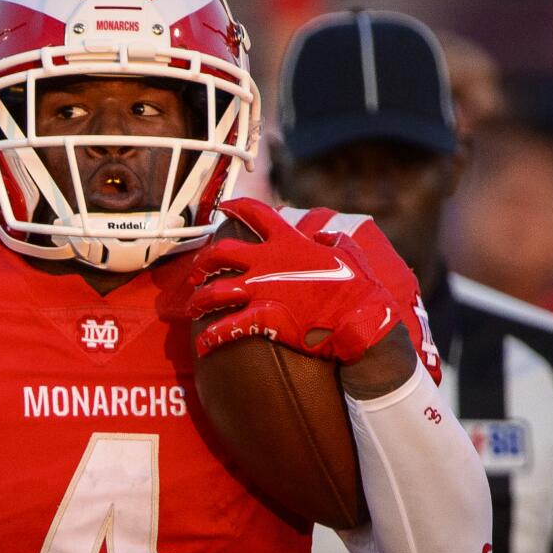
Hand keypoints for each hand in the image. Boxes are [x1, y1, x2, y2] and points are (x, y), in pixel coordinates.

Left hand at [187, 197, 402, 364]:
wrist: (360, 318)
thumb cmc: (358, 287)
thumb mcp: (348, 253)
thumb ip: (333, 240)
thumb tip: (326, 234)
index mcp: (289, 242)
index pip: (255, 214)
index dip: (236, 207)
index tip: (223, 208)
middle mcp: (269, 262)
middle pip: (221, 253)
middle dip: (203, 261)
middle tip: (196, 273)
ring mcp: (263, 290)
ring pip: (215, 291)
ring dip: (199, 300)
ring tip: (193, 309)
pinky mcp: (263, 318)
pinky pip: (227, 327)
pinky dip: (212, 337)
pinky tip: (204, 345)